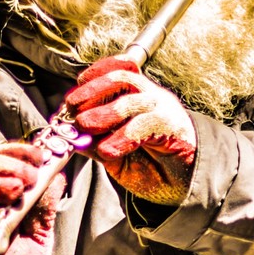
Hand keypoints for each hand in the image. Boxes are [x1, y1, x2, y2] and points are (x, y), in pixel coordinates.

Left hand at [65, 56, 197, 203]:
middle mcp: (150, 97)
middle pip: (122, 78)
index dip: (94, 74)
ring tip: (85, 126)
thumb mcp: (114, 154)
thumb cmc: (150, 166)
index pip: (117, 70)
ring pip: (132, 100)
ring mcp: (163, 109)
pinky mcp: (173, 127)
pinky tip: (109, 150)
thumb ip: (95, 143)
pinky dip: (123, 137)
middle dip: (91, 91)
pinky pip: (145, 125)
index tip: (72, 94)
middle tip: (72, 109)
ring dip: (104, 112)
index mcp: (136, 97)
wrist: (182, 185)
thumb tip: (71, 135)